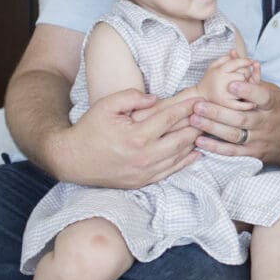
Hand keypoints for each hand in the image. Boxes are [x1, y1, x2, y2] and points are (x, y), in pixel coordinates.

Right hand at [54, 89, 201, 187]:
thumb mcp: (106, 105)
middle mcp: (143, 156)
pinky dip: (185, 161)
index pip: (169, 119)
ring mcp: (144, 172)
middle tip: (207, 115)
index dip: (185, 109)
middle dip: (195, 126)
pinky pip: (170, 171)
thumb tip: (156, 98)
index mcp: (136, 136)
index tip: (197, 100)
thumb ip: (131, 97)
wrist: (72, 160)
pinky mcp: (142, 182)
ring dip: (193, 143)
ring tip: (204, 130)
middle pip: (180, 139)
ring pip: (178, 156)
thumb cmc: (89, 129)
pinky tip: (195, 152)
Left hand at [190, 74, 279, 165]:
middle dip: (218, 112)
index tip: (231, 83)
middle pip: (241, 118)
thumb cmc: (279, 112)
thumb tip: (239, 58)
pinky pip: (232, 152)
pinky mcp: (252, 153)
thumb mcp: (275, 93)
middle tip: (198, 105)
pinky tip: (200, 140)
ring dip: (212, 127)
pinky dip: (215, 147)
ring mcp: (259, 140)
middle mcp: (266, 123)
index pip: (262, 97)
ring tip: (194, 119)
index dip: (248, 91)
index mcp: (273, 105)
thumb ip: (255, 80)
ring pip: (234, 135)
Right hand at [196, 51, 256, 109]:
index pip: (235, 63)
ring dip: (247, 86)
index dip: (244, 61)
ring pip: (244, 87)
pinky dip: (249, 104)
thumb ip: (225, 58)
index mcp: (219, 71)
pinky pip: (241, 104)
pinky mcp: (226, 104)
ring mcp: (224, 93)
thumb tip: (235, 52)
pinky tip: (253, 103)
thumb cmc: (210, 78)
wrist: (201, 96)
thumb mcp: (214, 65)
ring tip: (242, 86)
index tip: (251, 61)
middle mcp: (222, 81)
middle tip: (243, 77)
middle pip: (243, 74)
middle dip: (246, 74)